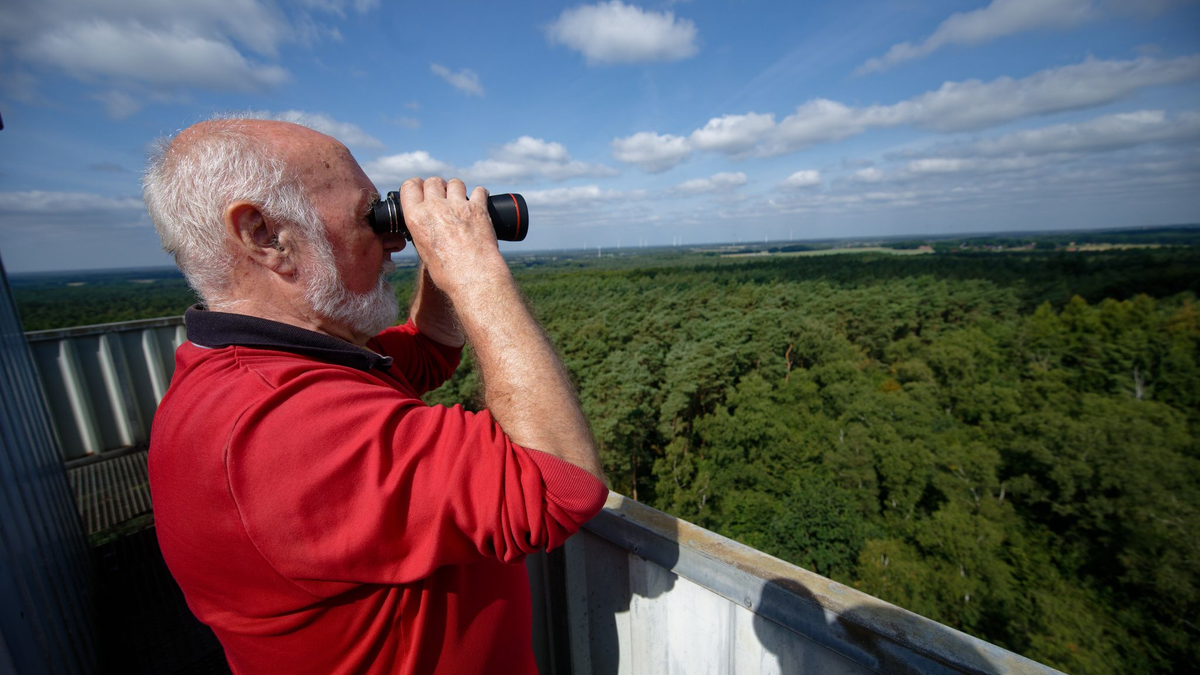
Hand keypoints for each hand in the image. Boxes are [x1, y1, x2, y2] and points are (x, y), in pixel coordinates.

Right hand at [399, 177, 503, 294]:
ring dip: (457, 189)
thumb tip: (428, 229)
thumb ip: (423, 233)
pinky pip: (479, 191)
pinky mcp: (478, 208)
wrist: (473, 277)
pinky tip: (480, 201)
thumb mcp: (424, 253)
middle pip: (433, 181)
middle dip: (438, 186)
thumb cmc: (448, 273)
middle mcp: (435, 207)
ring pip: (455, 183)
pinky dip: (480, 194)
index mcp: (416, 218)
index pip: (409, 186)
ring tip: (461, 200)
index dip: (416, 186)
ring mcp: (457, 206)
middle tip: (443, 196)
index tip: (421, 189)